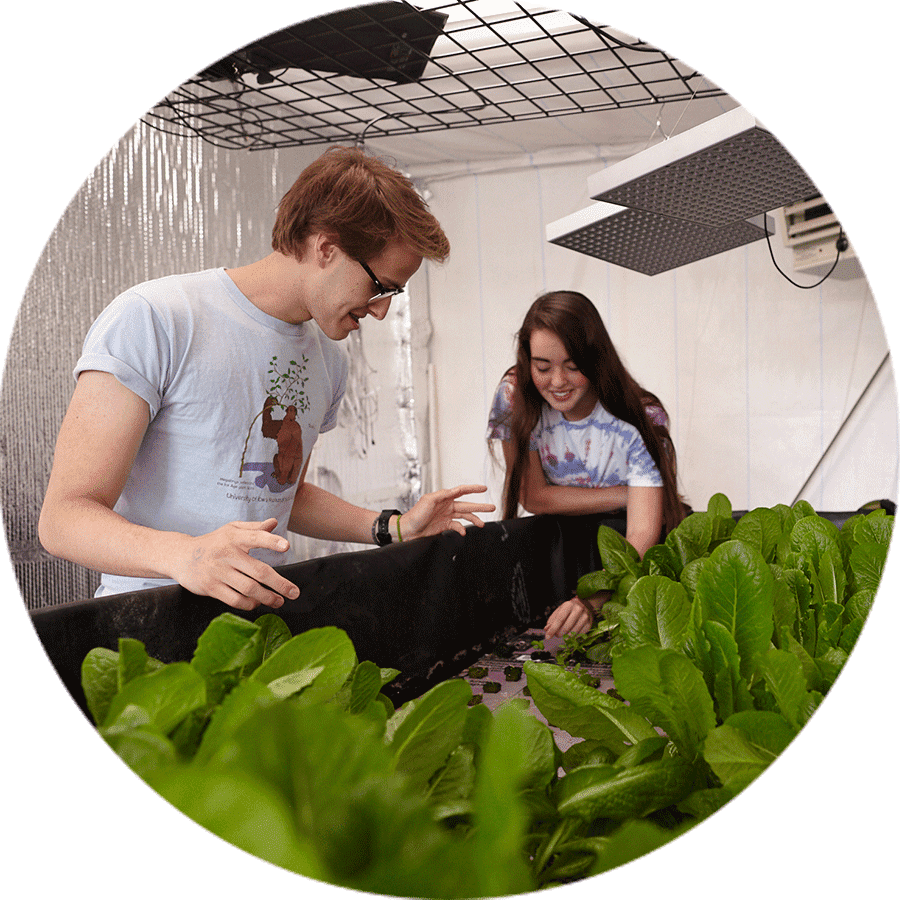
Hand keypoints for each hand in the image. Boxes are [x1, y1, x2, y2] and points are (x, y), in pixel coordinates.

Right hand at [170, 518, 299, 610]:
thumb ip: (254, 528)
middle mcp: (227, 554)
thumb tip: (274, 522)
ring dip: (267, 597)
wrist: (180, 556)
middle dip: (279, 583)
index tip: (286, 546)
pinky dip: (249, 604)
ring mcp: (218, 572)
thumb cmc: (212, 542)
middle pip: (258, 571)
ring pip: (248, 588)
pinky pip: (234, 599)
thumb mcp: (231, 529)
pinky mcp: (210, 587)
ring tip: (278, 601)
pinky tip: (257, 603)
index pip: (256, 537)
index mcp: (234, 537)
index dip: (271, 541)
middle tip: (293, 592)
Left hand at [399, 484, 494, 539]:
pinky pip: (457, 526)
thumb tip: (454, 491)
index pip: (461, 491)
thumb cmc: (415, 515)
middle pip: (467, 505)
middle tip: (492, 507)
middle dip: (480, 506)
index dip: (473, 489)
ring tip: (482, 524)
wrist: (407, 530)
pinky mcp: (444, 526)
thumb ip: (442, 495)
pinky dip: (461, 529)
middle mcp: (447, 505)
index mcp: (444, 497)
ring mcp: (446, 516)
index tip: (484, 488)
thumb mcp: (428, 501)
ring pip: (464, 516)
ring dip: (474, 519)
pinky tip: (463, 532)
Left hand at [544, 597, 593, 638]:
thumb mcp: (559, 611)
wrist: (585, 605)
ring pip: (573, 633)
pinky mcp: (589, 624)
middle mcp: (578, 610)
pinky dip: (573, 636)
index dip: (553, 629)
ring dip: (566, 636)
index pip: (560, 619)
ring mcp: (585, 617)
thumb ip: (552, 620)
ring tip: (564, 633)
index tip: (547, 637)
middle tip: (557, 634)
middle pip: (566, 627)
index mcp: (568, 605)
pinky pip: (579, 635)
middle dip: (559, 634)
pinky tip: (572, 632)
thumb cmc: (569, 609)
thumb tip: (547, 629)